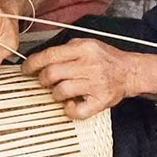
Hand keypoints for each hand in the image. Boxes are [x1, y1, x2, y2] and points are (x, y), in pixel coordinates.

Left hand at [22, 38, 143, 118]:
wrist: (130, 71)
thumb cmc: (105, 58)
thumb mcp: (86, 44)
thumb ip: (64, 51)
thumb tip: (38, 60)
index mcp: (83, 48)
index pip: (49, 55)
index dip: (32, 64)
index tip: (26, 69)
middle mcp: (89, 64)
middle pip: (52, 74)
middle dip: (42, 80)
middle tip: (44, 82)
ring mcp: (95, 83)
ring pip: (60, 91)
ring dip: (55, 94)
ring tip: (61, 92)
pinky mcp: (101, 100)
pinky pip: (77, 111)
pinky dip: (69, 110)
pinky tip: (71, 104)